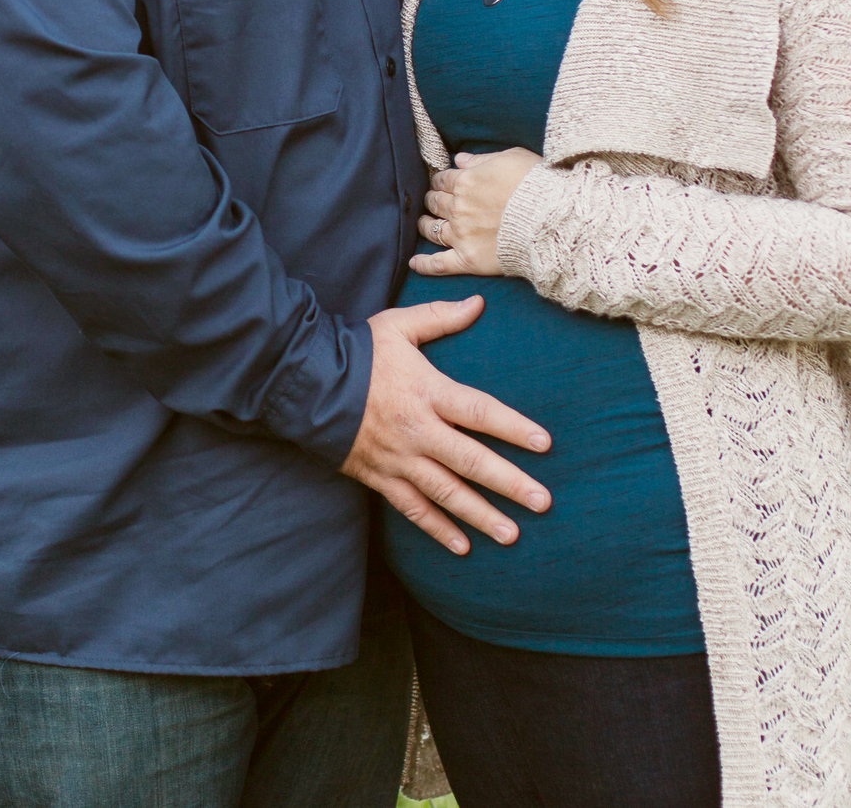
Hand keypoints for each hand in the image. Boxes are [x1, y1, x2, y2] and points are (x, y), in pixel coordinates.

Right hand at [340, 296, 551, 555]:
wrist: (306, 383)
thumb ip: (441, 317)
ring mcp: (399, 458)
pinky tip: (462, 547)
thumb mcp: (398, 326)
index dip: (513, 428)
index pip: (479, 412)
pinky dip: (437, 529)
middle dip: (509, 483)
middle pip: (470, 461)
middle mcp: (417, 430)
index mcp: (427, 391)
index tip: (544, 444)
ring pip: (445, 493)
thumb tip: (478, 302)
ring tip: (512, 535)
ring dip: (480, 516)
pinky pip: (412, 508)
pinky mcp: (380, 477)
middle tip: (542, 502)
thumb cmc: (357, 351)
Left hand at [413, 147, 541, 276]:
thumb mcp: (510, 158)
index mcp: (466, 181)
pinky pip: (439, 263)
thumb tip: (459, 159)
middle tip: (434, 202)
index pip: (442, 180)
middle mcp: (458, 208)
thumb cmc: (536, 184)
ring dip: (425, 225)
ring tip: (424, 224)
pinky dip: (424, 264)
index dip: (441, 181)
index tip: (442, 183)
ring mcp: (461, 234)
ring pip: (432, 229)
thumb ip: (481, 159)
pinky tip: (414, 262)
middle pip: (435, 202)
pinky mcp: (468, 259)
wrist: (550, 219)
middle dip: (433, 200)